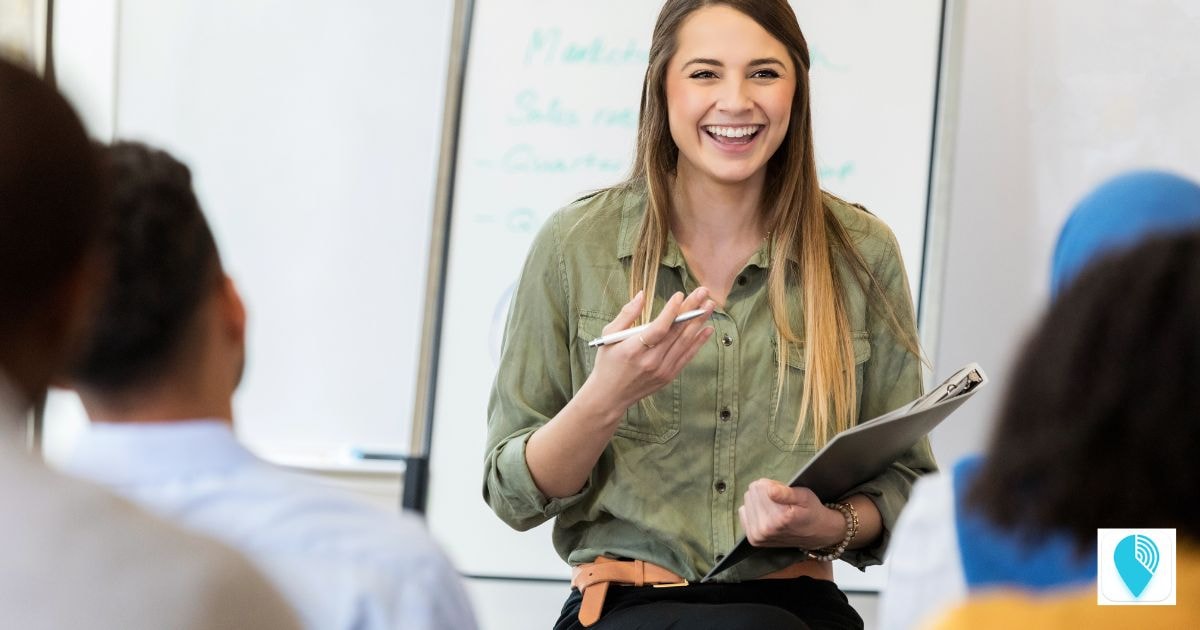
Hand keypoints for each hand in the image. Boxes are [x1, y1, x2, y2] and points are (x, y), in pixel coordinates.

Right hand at [583, 287, 714, 416]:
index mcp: (633, 350)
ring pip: (685, 342)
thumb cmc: (607, 362)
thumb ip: (626, 314)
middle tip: (704, 292)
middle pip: (676, 332)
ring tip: (710, 305)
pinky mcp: (668, 376)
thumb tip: (641, 294)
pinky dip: (698, 342)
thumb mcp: (608, 335)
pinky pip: (687, 356)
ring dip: (699, 322)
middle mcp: (650, 361)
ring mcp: (662, 370)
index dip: (671, 312)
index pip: (658, 329)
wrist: (610, 395)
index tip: (680, 295)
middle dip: (691, 310)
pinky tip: (707, 328)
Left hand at [738, 479, 844, 548]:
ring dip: (760, 502)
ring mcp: (757, 536)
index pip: (759, 486)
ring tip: (776, 509)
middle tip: (781, 502)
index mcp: (778, 517)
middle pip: (751, 493)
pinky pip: (744, 513)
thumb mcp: (804, 496)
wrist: (817, 534)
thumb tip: (768, 489)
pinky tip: (767, 515)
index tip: (784, 493)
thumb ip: (786, 493)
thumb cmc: (811, 511)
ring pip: (747, 502)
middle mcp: (765, 529)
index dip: (772, 485)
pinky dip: (754, 511)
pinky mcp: (754, 539)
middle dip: (765, 493)